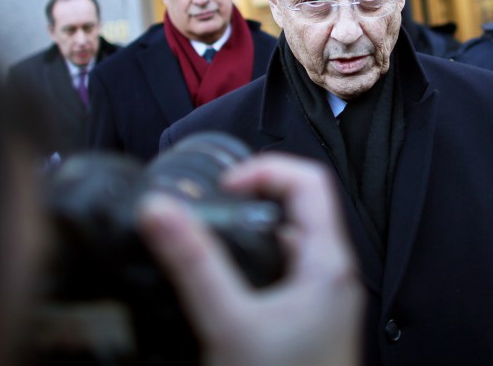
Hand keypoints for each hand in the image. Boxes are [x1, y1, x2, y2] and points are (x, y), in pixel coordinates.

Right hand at [138, 153, 363, 365]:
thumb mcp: (229, 323)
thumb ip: (194, 265)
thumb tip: (161, 211)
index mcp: (327, 261)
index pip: (308, 179)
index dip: (264, 170)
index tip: (221, 186)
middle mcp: (331, 274)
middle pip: (296, 207)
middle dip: (249, 200)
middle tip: (206, 210)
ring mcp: (321, 298)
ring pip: (287, 242)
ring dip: (248, 234)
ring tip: (206, 242)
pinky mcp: (307, 321)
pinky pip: (282, 273)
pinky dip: (251, 264)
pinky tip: (220, 284)